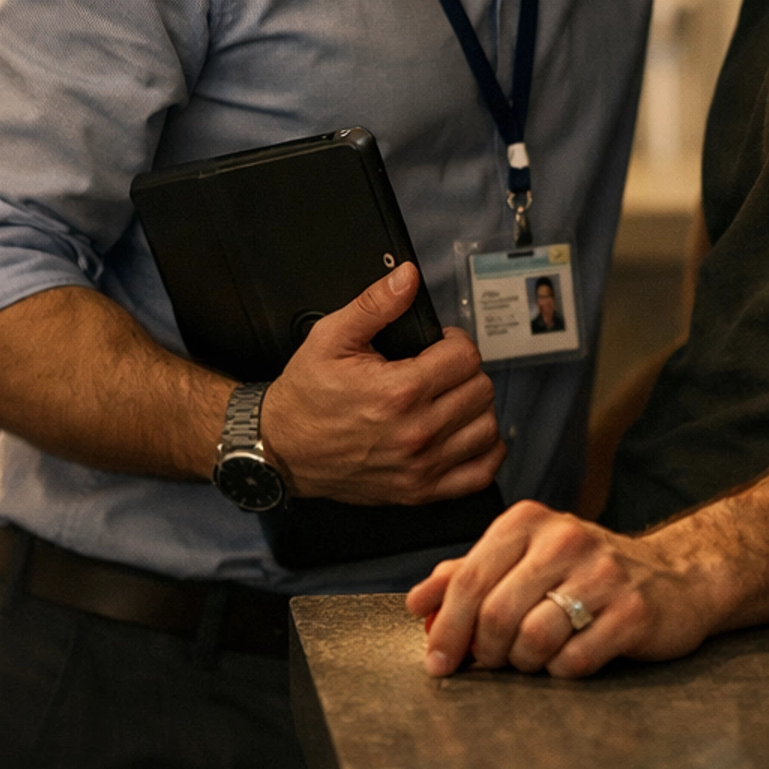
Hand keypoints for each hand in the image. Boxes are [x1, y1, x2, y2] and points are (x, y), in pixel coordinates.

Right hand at [259, 263, 502, 503]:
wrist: (281, 449)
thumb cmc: (305, 396)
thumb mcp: (331, 337)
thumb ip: (375, 304)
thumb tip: (407, 277)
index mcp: (398, 392)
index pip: (466, 356)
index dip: (454, 342)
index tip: (438, 346)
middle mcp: (415, 432)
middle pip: (481, 389)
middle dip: (465, 372)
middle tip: (440, 371)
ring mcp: (421, 466)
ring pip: (487, 428)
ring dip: (475, 409)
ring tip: (450, 400)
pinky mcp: (420, 491)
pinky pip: (479, 474)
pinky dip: (483, 452)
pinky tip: (465, 434)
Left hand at [407, 501, 718, 677]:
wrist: (676, 578)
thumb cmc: (585, 574)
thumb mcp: (525, 561)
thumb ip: (469, 576)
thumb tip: (418, 604)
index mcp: (529, 522)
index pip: (468, 579)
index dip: (446, 628)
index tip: (437, 662)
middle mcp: (566, 538)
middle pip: (495, 613)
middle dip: (484, 652)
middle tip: (491, 663)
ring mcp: (604, 574)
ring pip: (532, 640)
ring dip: (524, 663)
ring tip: (534, 658)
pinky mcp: (634, 612)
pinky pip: (574, 661)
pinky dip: (562, 671)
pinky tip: (571, 657)